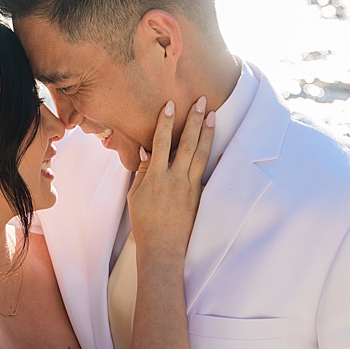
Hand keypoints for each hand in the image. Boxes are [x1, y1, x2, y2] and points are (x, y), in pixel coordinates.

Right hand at [128, 97, 214, 265]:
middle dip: (193, 120)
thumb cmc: (145, 222)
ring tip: (212, 115)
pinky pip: (204, 169)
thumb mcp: (135, 196)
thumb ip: (144, 171)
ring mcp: (190, 186)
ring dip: (207, 132)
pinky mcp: (199, 194)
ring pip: (200, 154)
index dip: (165, 123)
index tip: (170, 105)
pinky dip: (209, 153)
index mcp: (155, 178)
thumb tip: (149, 150)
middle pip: (186, 144)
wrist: (163, 247)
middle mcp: (175, 179)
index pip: (160, 143)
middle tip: (200, 101)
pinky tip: (214, 142)